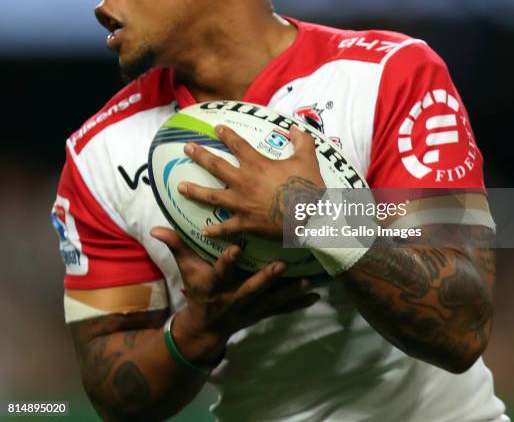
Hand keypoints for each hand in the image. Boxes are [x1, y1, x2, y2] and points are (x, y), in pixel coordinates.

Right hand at [151, 227, 319, 364]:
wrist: (207, 327)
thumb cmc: (198, 290)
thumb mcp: (186, 269)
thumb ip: (176, 247)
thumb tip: (156, 228)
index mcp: (215, 285)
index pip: (219, 272)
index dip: (226, 262)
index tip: (235, 248)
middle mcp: (233, 298)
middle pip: (251, 288)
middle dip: (266, 279)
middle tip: (282, 265)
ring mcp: (250, 308)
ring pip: (272, 300)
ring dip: (289, 292)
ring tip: (308, 282)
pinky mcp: (262, 313)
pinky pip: (282, 309)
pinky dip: (298, 303)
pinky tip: (315, 295)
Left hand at [178, 124, 324, 239]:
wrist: (310, 217)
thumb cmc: (308, 188)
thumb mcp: (308, 159)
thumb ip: (302, 141)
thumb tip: (295, 129)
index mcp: (258, 165)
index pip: (238, 145)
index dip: (226, 135)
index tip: (216, 128)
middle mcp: (244, 182)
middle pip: (216, 166)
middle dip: (200, 156)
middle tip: (187, 149)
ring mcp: (242, 204)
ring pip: (212, 196)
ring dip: (195, 191)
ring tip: (180, 187)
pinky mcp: (246, 223)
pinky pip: (226, 228)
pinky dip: (214, 230)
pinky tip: (203, 230)